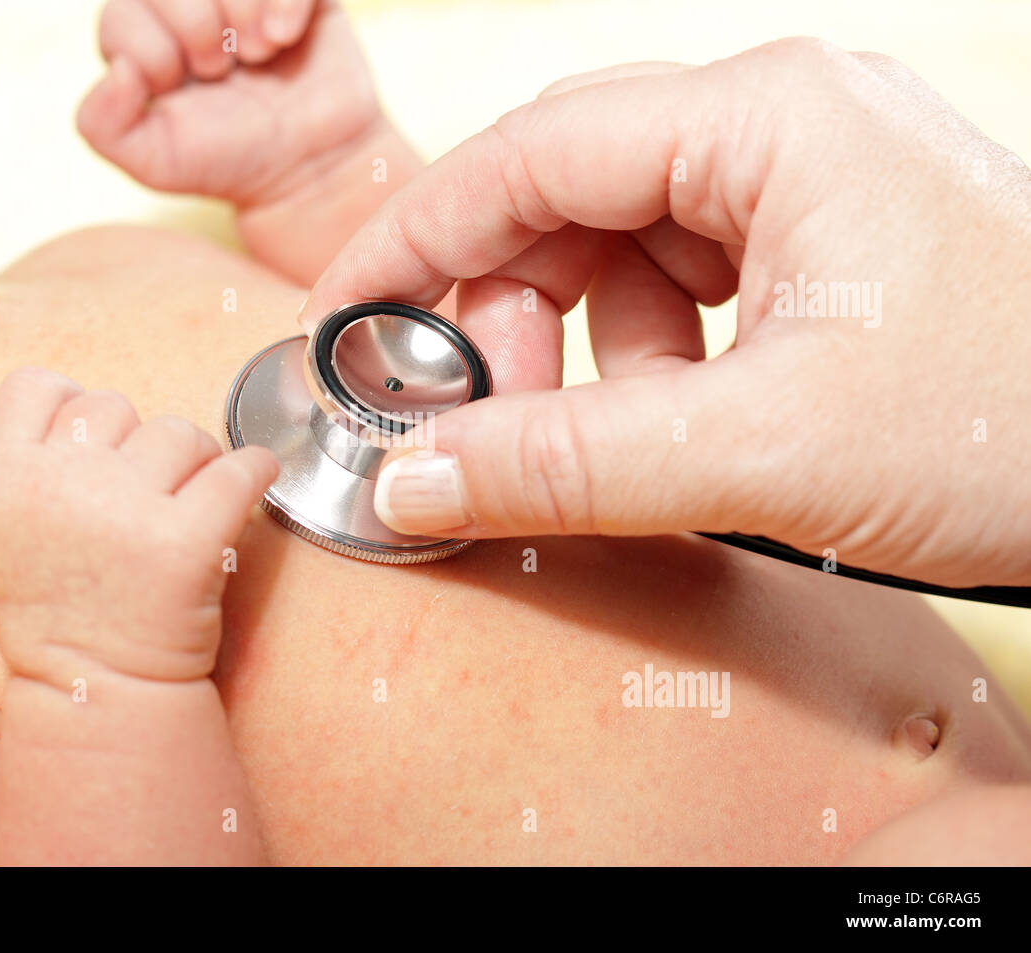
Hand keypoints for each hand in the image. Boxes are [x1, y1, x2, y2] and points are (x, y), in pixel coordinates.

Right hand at [0, 368, 276, 685]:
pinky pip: (240, 468)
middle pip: (116, 405)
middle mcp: (64, 484)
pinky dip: (255, 470)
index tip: (97, 438)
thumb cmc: (53, 621)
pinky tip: (252, 483)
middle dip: (134, 443)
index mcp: (8, 481)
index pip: (37, 386)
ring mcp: (128, 510)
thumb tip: (15, 430)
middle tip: (145, 494)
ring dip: (194, 462)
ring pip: (182, 433)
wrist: (97, 695)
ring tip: (186, 511)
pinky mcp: (189, 541)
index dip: (69, 404)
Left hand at [77, 0, 378, 207]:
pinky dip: (285, 0)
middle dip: (195, 27)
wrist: (313, 165)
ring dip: (241, 11)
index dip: (152, 54)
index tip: (181, 88)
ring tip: (258, 53)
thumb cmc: (233, 158)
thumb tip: (117, 69)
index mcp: (145, 38)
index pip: (121, 13)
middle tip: (220, 70)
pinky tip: (286, 36)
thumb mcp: (157, 161)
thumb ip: (103, 126)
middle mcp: (187, 6)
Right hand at [300, 38, 1030, 587]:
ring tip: (609, 436)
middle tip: (478, 419)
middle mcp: (783, 122)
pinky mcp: (822, 243)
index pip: (530, 152)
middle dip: (508, 310)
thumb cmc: (1015, 425)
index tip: (344, 317)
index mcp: (770, 117)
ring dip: (583, 346)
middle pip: (569, 195)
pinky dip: (649, 358)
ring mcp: (807, 180)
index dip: (416, 239)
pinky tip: (678, 420)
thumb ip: (567, 463)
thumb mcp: (761, 450)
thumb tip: (411, 479)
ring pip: (621, 245)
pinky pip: (685, 282)